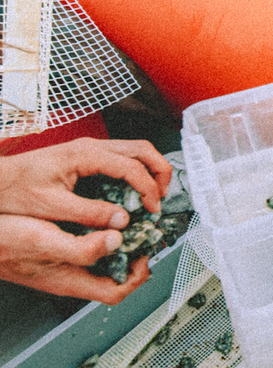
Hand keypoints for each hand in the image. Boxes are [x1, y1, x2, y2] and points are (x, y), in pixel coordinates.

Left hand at [0, 138, 171, 227]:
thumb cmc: (15, 189)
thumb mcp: (52, 206)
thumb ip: (90, 213)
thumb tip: (121, 220)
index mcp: (85, 154)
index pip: (132, 167)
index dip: (148, 189)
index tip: (152, 209)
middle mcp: (92, 146)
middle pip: (143, 150)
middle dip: (160, 172)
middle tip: (162, 198)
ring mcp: (91, 148)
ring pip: (136, 150)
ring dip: (151, 170)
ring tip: (153, 194)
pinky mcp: (88, 154)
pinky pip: (123, 156)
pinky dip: (137, 170)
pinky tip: (134, 190)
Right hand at [0, 214, 149, 302]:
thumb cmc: (1, 243)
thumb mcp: (43, 241)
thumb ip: (81, 248)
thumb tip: (116, 242)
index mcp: (69, 281)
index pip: (116, 292)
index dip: (137, 275)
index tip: (145, 252)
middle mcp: (68, 276)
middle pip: (113, 277)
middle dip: (132, 256)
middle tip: (142, 233)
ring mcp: (60, 265)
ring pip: (100, 262)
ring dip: (117, 244)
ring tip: (127, 223)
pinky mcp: (53, 252)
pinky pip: (84, 248)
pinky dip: (98, 235)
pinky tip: (99, 217)